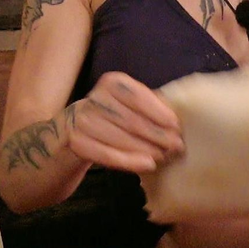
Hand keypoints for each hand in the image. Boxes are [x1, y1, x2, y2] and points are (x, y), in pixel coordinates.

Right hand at [64, 71, 182, 173]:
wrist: (71, 130)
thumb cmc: (112, 115)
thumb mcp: (129, 103)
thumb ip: (149, 106)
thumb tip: (177, 120)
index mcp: (112, 82)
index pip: (138, 97)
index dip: (159, 112)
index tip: (177, 126)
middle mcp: (95, 98)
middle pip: (132, 120)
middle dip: (158, 135)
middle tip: (177, 147)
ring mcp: (82, 120)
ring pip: (122, 138)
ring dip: (147, 149)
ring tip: (165, 156)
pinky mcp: (76, 142)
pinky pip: (108, 154)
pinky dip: (131, 161)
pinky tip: (148, 165)